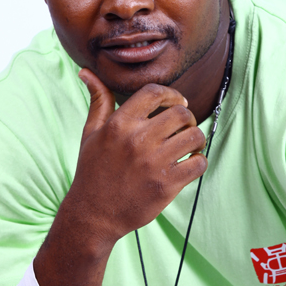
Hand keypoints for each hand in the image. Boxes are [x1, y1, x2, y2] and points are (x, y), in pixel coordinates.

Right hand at [69, 68, 207, 244]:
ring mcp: (154, 163)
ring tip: (189, 144)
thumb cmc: (93, 170)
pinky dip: (199, 161)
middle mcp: (138, 140)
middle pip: (181, 113)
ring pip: (194, 136)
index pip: (155, 93)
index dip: (172, 94)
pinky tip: (189, 164)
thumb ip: (98, 100)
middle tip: (183, 127)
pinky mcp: (166, 186)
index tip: (176, 102)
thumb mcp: (91, 132)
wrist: (93, 214)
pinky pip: (198, 164)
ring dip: (196, 138)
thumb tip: (86, 71)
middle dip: (187, 117)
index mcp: (120, 124)